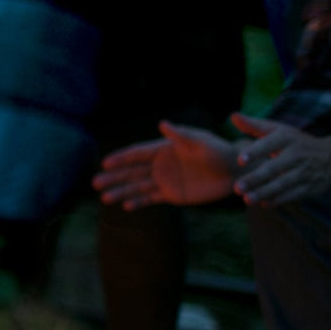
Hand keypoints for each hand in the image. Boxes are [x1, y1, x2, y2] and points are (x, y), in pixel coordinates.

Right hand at [93, 120, 239, 208]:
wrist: (235, 171)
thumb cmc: (219, 151)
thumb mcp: (200, 141)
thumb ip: (180, 135)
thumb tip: (162, 124)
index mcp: (164, 149)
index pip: (137, 154)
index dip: (120, 158)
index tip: (104, 163)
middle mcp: (160, 165)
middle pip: (132, 172)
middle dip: (114, 177)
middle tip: (95, 183)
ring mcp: (165, 180)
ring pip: (137, 186)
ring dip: (121, 191)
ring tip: (104, 198)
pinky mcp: (173, 194)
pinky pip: (151, 198)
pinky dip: (139, 202)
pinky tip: (126, 206)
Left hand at [230, 113, 330, 205]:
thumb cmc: (295, 142)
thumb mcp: (278, 130)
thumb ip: (254, 125)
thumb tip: (233, 116)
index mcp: (287, 138)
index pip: (270, 144)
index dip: (255, 152)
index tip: (240, 160)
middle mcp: (297, 155)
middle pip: (274, 167)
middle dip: (256, 178)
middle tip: (237, 187)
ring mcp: (305, 171)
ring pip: (283, 183)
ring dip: (265, 192)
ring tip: (247, 199)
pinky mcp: (311, 186)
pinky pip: (294, 195)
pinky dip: (279, 200)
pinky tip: (263, 204)